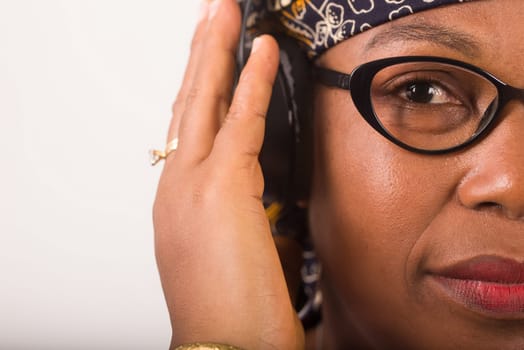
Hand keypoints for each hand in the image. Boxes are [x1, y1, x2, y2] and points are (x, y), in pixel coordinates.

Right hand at [153, 0, 304, 348]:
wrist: (224, 348)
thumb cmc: (226, 311)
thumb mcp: (229, 255)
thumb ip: (238, 219)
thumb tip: (257, 205)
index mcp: (179, 203)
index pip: (187, 132)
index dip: (196, 91)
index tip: (207, 63)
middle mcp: (177, 187)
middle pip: (187, 105)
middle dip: (199, 56)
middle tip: (210, 17)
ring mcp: (193, 184)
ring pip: (202, 101)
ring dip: (216, 52)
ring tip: (223, 14)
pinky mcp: (222, 187)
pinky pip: (239, 119)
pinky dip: (249, 79)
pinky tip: (258, 48)